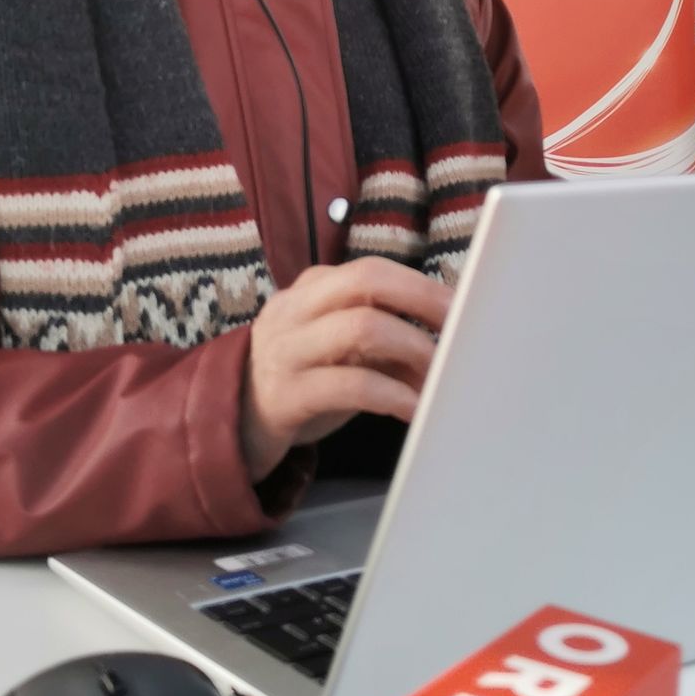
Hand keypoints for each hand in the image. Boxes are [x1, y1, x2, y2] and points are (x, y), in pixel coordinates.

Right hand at [239, 258, 452, 481]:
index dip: (422, 285)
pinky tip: (413, 409)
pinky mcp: (285, 396)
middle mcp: (295, 310)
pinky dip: (391, 395)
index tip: (463, 307)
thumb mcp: (338, 351)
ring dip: (413, 348)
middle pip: (366, 279)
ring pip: (360, 326)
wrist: (231, 425)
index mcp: (311, 291)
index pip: (372, 270)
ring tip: (440, 376)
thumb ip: (383, 339)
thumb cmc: (301, 382)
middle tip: (461, 329)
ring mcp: (286, 350)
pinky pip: (348, 386)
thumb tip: (451, 342)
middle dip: (422, 299)